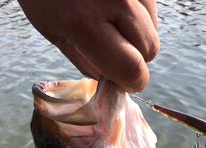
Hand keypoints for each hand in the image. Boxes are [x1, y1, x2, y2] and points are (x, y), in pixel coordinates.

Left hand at [18, 0, 158, 92]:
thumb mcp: (52, 31)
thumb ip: (84, 60)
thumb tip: (112, 81)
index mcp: (85, 22)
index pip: (131, 69)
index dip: (132, 82)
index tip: (124, 82)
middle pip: (150, 48)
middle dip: (136, 58)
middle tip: (114, 52)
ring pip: (154, 26)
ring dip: (139, 33)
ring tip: (111, 22)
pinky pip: (150, 3)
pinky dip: (138, 11)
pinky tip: (115, 5)